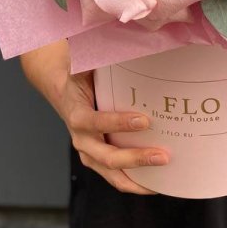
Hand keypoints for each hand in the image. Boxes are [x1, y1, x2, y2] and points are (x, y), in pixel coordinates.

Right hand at [20, 42, 169, 194]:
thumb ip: (104, 56)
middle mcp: (80, 136)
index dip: (117, 122)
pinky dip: (135, 182)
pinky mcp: (96, 157)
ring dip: (138, 176)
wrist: (61, 86)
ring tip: (165, 174)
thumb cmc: (80, 72)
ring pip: (111, 172)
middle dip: (135, 158)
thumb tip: (136, 44)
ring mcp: (88, 150)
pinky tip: (158, 183)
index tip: (144, 119)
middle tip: (163, 155)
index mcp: (76, 111)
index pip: (94, 122)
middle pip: (106, 156)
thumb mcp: (86, 61)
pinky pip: (115, 176)